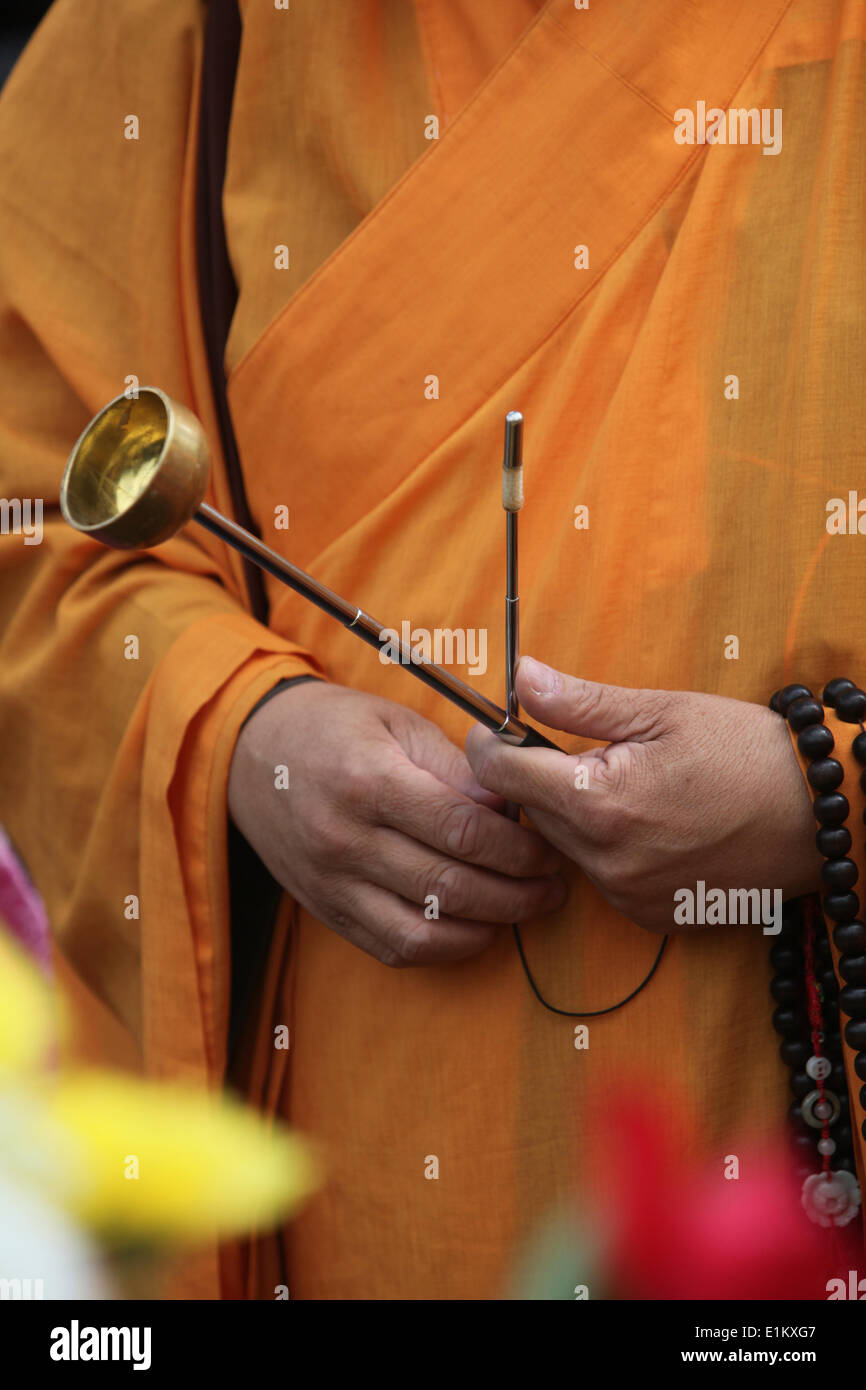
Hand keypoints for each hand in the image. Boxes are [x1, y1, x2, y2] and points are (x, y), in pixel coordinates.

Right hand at [228, 680, 565, 966]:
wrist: (250, 752)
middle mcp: (346, 838)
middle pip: (451, 885)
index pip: (462, 829)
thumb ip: (456, 768)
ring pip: (425, 930)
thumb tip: (512, 807)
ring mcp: (332, 882)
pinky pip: (394, 948)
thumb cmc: (334, 728)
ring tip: (523, 908)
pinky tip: (475, 926)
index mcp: (369, 780)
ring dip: (487, 926)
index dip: (518, 847)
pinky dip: (444, 947)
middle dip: (517, 892)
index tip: (549, 848)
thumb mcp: (396, 723)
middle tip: (552, 885)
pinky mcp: (326, 909)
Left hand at [464, 657, 822, 933]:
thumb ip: (578, 702)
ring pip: (564, 846)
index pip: (501, 773)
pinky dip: (609, 847)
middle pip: (530, 812)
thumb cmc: (747, 751)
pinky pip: (601, 875)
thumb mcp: (661, 710)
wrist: (823, 815)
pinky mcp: (649, 916)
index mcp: (599, 804)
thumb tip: (520, 677)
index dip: (490, 743)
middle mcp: (605, 861)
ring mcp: (627, 895)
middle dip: (541, 777)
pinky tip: (650, 822)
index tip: (497, 726)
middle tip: (582, 748)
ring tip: (628, 784)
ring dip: (576, 814)